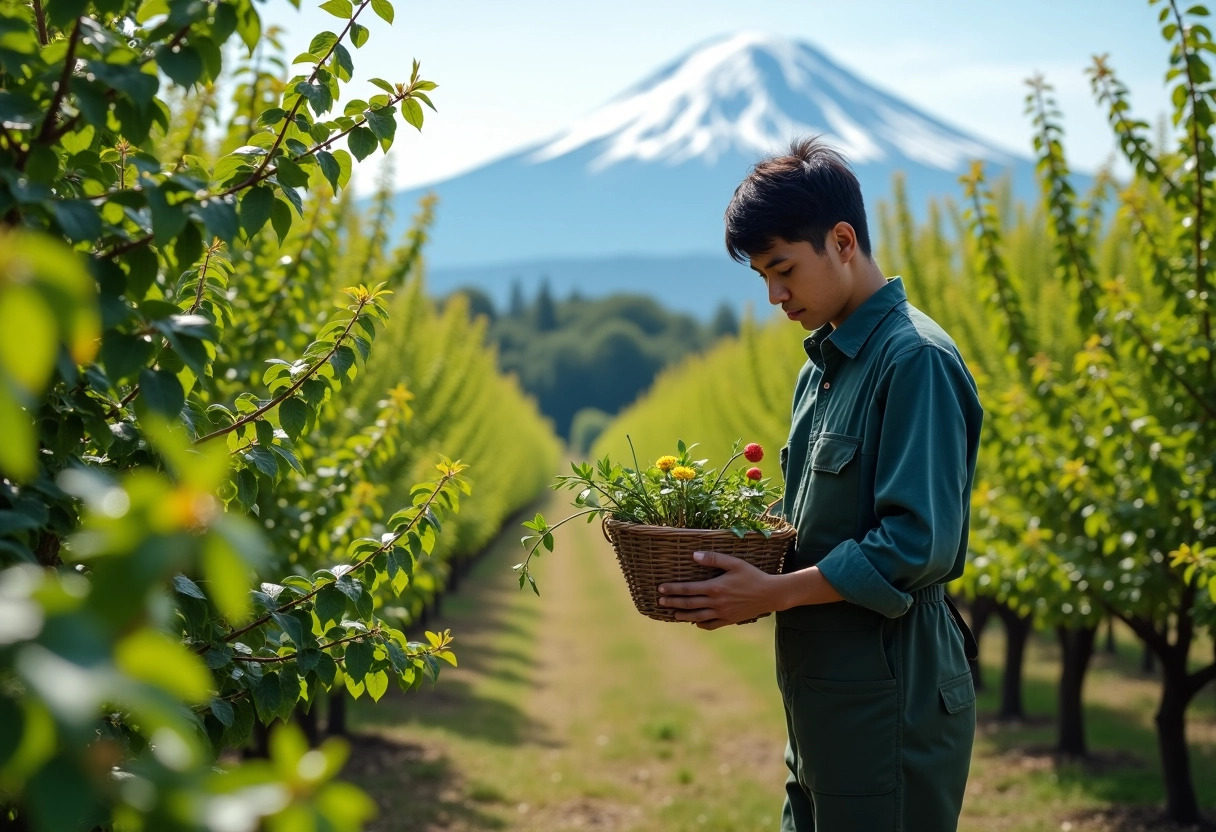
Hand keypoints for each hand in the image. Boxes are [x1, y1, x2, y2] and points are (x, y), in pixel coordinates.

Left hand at [657, 550, 780, 629]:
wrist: (770, 594)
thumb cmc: (752, 575)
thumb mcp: (734, 563)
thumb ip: (713, 559)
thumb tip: (693, 555)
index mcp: (715, 587)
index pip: (688, 589)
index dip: (673, 589)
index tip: (660, 589)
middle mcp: (716, 602)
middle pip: (689, 604)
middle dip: (673, 603)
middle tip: (660, 602)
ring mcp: (722, 613)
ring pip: (697, 616)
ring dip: (683, 616)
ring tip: (673, 614)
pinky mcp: (729, 620)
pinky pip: (711, 625)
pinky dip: (701, 624)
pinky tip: (695, 622)